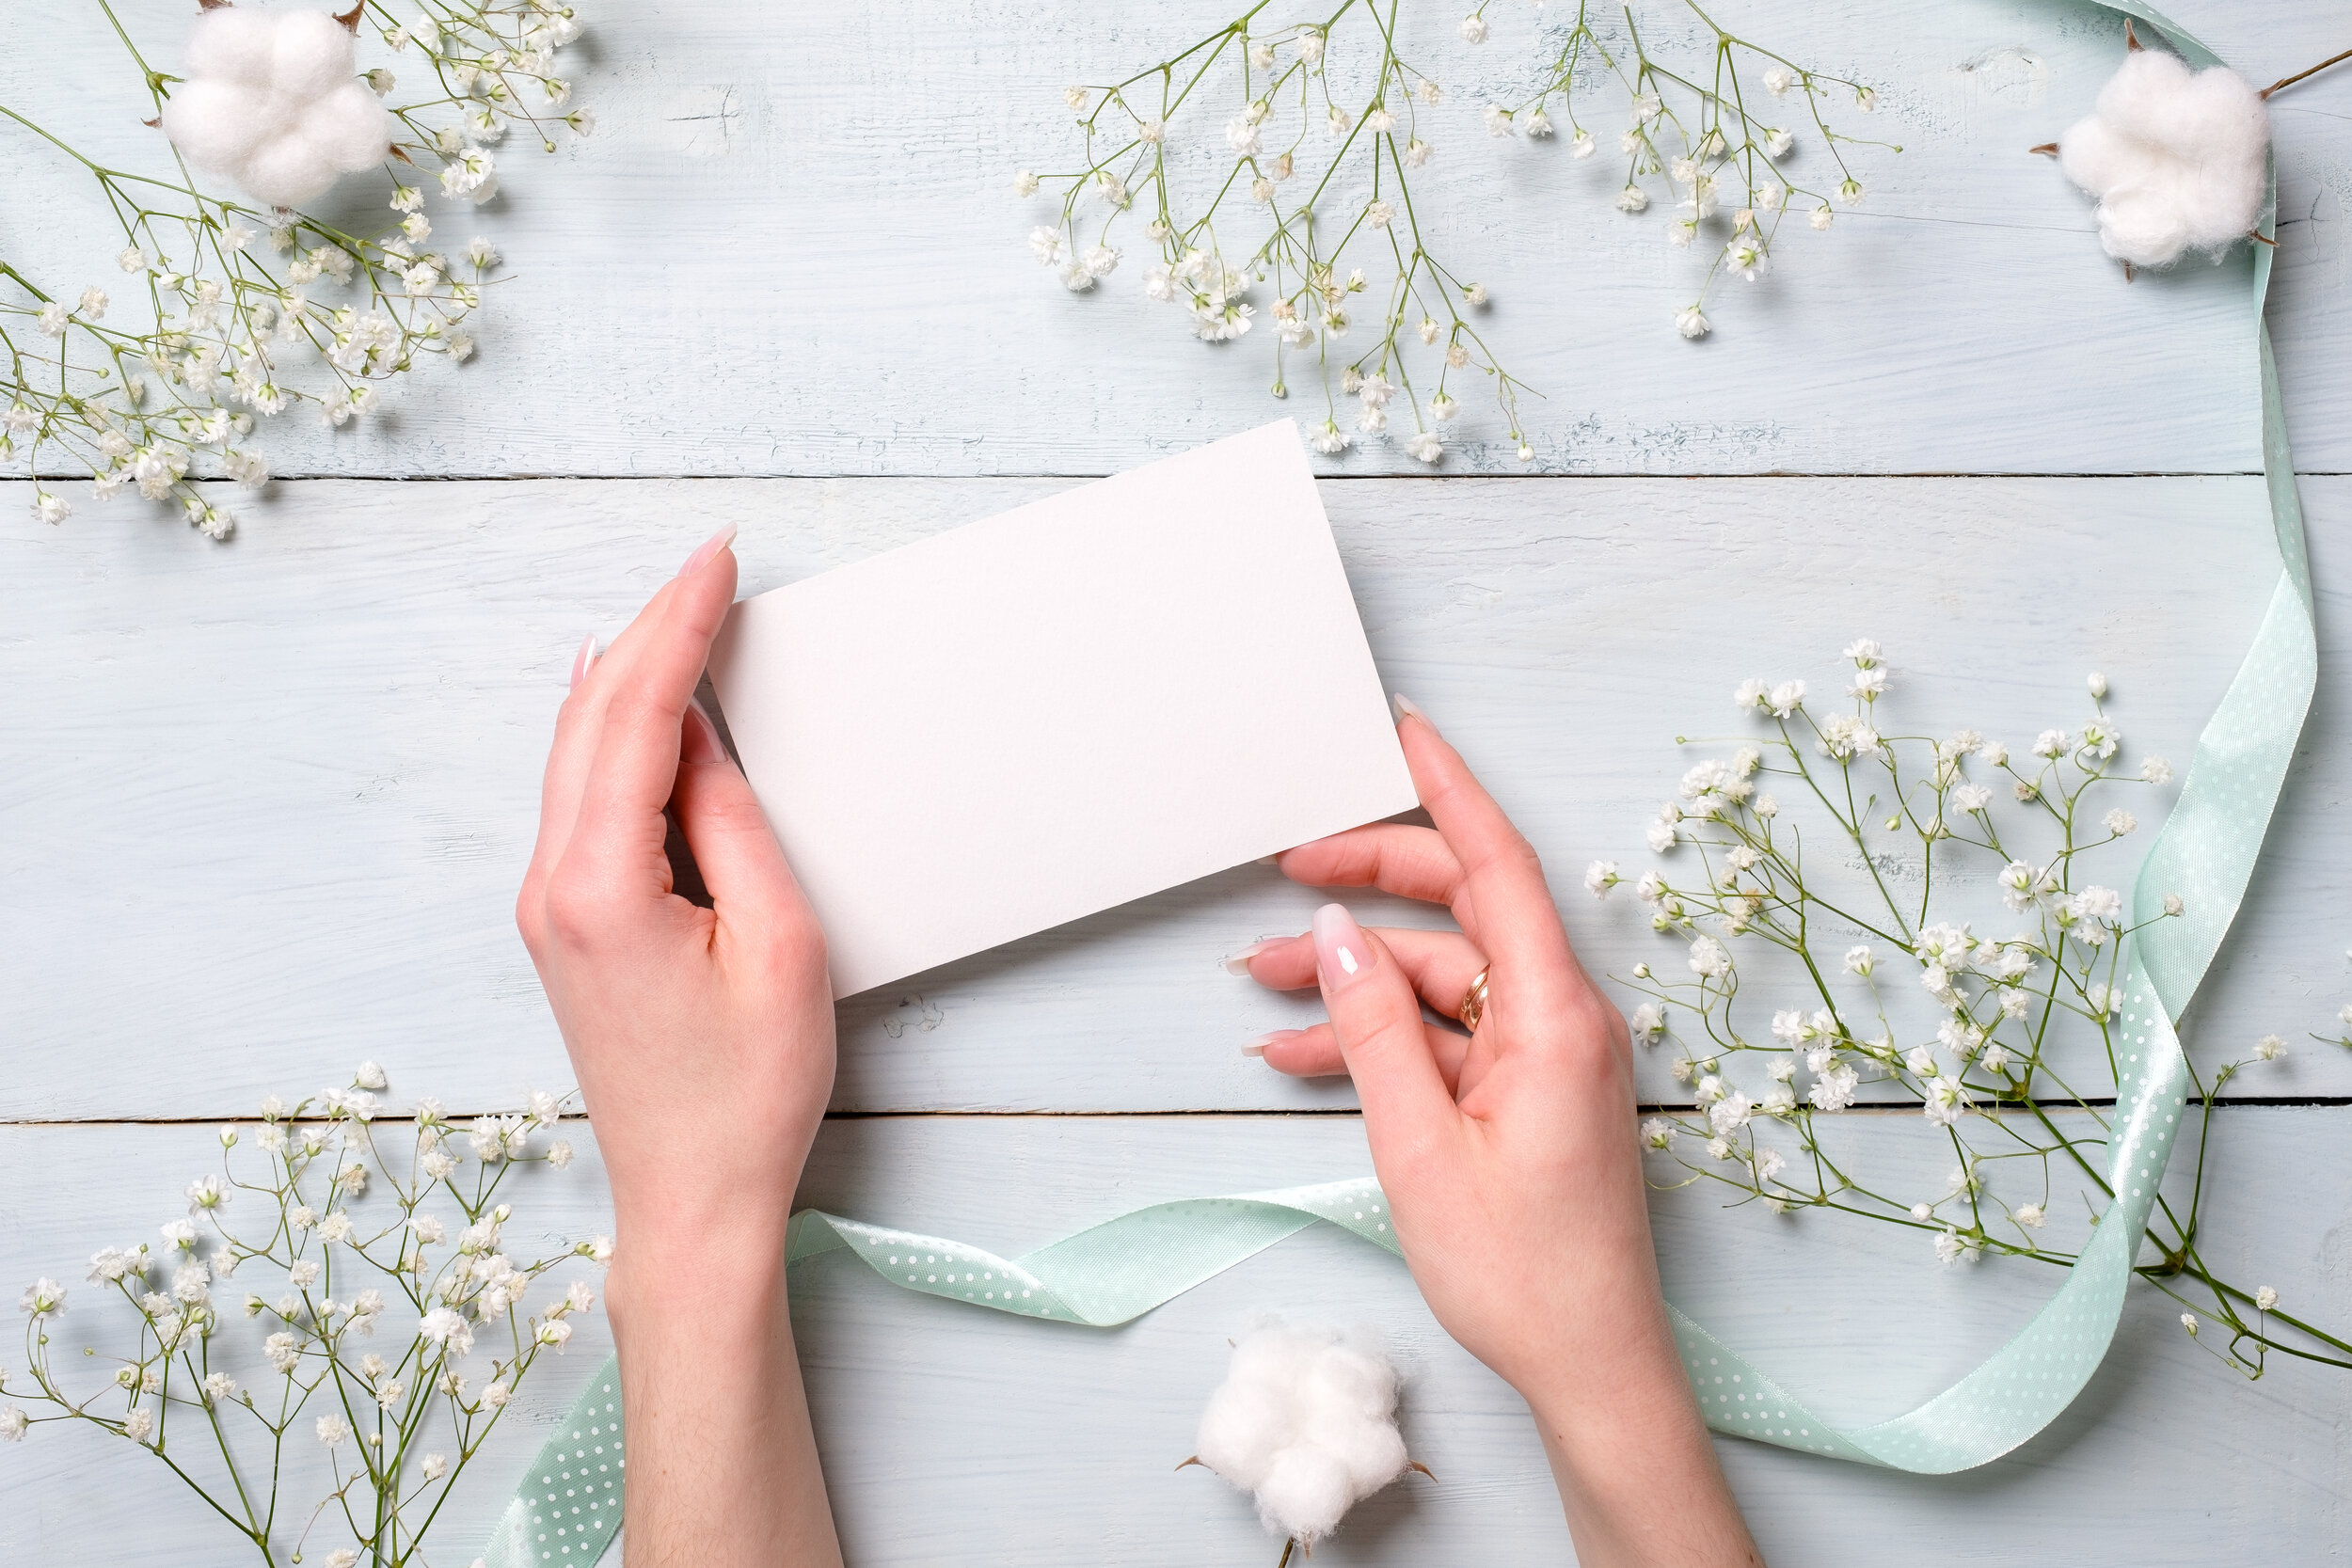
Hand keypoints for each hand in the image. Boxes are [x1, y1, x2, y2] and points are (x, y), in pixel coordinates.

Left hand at [516, 523, 842, 1566]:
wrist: (691, 1201)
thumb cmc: (748, 1095)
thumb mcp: (780, 946)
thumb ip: (731, 825)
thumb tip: (695, 735)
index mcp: (602, 886)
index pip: (637, 716)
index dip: (678, 626)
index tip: (715, 561)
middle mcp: (553, 888)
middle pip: (592, 720)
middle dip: (650, 632)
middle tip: (706, 566)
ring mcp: (548, 909)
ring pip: (575, 753)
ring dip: (626, 676)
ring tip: (678, 612)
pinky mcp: (564, 927)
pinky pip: (577, 797)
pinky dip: (610, 732)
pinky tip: (624, 699)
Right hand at [1233, 700, 1760, 1567]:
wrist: (1589, 1367)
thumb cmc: (1521, 1273)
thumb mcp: (1418, 1145)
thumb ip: (1374, 1027)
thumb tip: (1337, 932)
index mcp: (1553, 1016)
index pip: (1497, 864)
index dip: (1446, 788)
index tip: (1403, 729)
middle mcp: (1559, 1019)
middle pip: (1460, 910)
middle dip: (1368, 883)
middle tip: (1287, 865)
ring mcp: (1546, 1056)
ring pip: (1438, 978)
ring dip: (1352, 977)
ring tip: (1256, 981)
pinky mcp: (1529, 1092)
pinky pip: (1446, 1036)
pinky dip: (1379, 1038)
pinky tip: (1299, 1053)